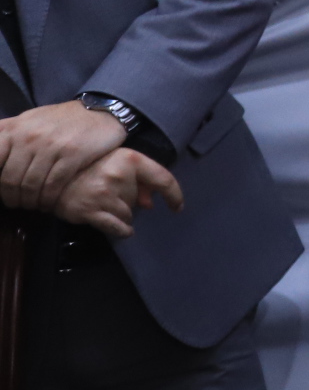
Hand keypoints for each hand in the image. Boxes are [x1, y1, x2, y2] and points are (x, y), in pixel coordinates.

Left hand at [0, 100, 130, 212]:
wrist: (100, 111)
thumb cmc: (59, 120)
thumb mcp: (27, 121)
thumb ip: (7, 136)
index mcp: (13, 128)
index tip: (2, 191)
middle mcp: (28, 136)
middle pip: (10, 180)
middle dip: (13, 198)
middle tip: (19, 203)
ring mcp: (51, 145)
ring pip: (30, 186)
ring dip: (31, 201)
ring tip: (34, 204)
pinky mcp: (73, 155)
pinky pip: (53, 185)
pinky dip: (49, 199)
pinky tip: (49, 202)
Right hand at [54, 147, 182, 236]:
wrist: (50, 174)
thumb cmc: (87, 167)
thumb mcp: (116, 163)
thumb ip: (139, 179)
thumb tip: (151, 203)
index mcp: (129, 159)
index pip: (163, 179)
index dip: (174, 195)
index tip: (177, 207)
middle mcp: (119, 175)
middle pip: (139, 200)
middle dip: (129, 200)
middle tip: (109, 192)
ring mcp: (104, 193)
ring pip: (128, 215)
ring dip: (120, 214)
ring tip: (103, 203)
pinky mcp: (90, 210)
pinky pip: (117, 227)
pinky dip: (122, 230)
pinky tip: (121, 229)